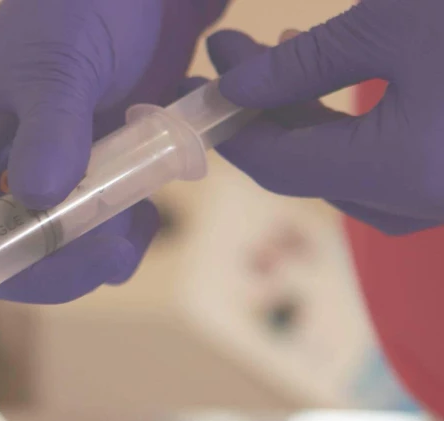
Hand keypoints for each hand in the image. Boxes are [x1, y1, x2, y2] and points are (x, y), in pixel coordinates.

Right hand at [0, 0, 226, 302]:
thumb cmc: (79, 2)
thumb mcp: (62, 60)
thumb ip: (52, 127)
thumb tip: (38, 198)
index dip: (28, 270)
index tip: (94, 258)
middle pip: (18, 259)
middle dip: (76, 260)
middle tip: (130, 234)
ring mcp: (32, 179)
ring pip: (61, 253)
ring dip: (107, 245)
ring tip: (145, 203)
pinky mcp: (75, 177)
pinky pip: (93, 232)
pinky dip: (125, 227)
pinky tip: (150, 194)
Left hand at [205, 0, 443, 235]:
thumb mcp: (391, 24)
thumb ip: (303, 65)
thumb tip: (233, 88)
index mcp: (399, 171)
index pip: (281, 165)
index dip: (231, 128)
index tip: (194, 82)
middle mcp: (420, 203)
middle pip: (308, 171)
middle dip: (261, 115)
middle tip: (230, 58)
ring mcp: (441, 200)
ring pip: (344, 172)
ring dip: (300, 119)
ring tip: (274, 55)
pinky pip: (383, 167)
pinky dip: (346, 131)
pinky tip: (328, 78)